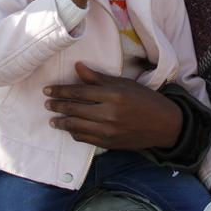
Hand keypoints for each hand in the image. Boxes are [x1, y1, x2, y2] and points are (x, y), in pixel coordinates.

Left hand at [43, 62, 181, 148]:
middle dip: (57, 106)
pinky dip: (74, 133)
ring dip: (62, 122)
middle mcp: (109, 114)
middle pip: (75, 109)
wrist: (164, 125)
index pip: (79, 92)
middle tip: (46, 103)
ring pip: (77, 126)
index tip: (48, 90)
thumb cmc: (145, 100)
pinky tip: (69, 128)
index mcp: (113, 95)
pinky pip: (85, 138)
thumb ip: (99, 78)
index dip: (61, 91)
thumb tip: (78, 67)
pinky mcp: (109, 143)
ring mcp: (108, 131)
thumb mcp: (124, 84)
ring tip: (52, 119)